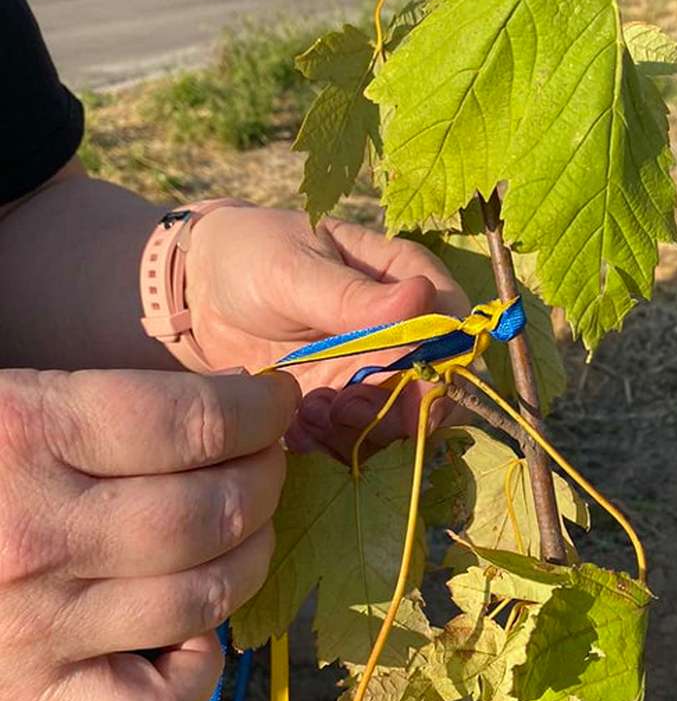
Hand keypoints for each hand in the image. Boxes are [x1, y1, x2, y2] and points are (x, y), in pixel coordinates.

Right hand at [0, 367, 298, 700]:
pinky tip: (199, 628)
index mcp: (24, 434)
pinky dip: (197, 673)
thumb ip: (104, 404)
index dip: (258, 407)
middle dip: (266, 476)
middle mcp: (38, 534)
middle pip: (209, 511)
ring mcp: (37, 626)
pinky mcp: (31, 693)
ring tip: (253, 523)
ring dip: (254, 554)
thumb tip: (227, 405)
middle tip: (271, 457)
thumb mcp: (9, 396)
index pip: (190, 424)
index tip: (276, 398)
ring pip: (200, 598)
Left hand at [184, 209, 467, 458]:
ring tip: (313, 413)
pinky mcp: (343, 405)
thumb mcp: (293, 269)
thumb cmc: (248, 258)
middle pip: (439, 381)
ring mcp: (372, 371)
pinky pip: (360, 439)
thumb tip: (422, 297)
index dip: (449, 358)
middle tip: (348, 406)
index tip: (415, 383)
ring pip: (402, 419)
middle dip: (403, 407)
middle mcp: (399, 330)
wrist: (197, 295)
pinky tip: (298, 426)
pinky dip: (334, 442)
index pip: (454, 320)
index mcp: (401, 278)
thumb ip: (352, 295)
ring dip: (364, 428)